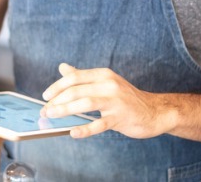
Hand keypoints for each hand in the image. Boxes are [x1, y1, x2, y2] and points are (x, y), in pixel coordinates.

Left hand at [40, 63, 176, 138]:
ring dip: (65, 110)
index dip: (57, 87)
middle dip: (57, 101)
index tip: (46, 96)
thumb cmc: (125, 98)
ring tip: (52, 116)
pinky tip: (74, 132)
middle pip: (76, 90)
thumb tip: (62, 67)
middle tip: (45, 111)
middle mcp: (109, 84)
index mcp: (103, 75)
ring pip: (85, 103)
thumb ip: (83, 76)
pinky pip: (99, 124)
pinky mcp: (120, 117)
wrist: (154, 111)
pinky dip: (85, 129)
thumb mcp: (105, 82)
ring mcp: (115, 101)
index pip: (74, 77)